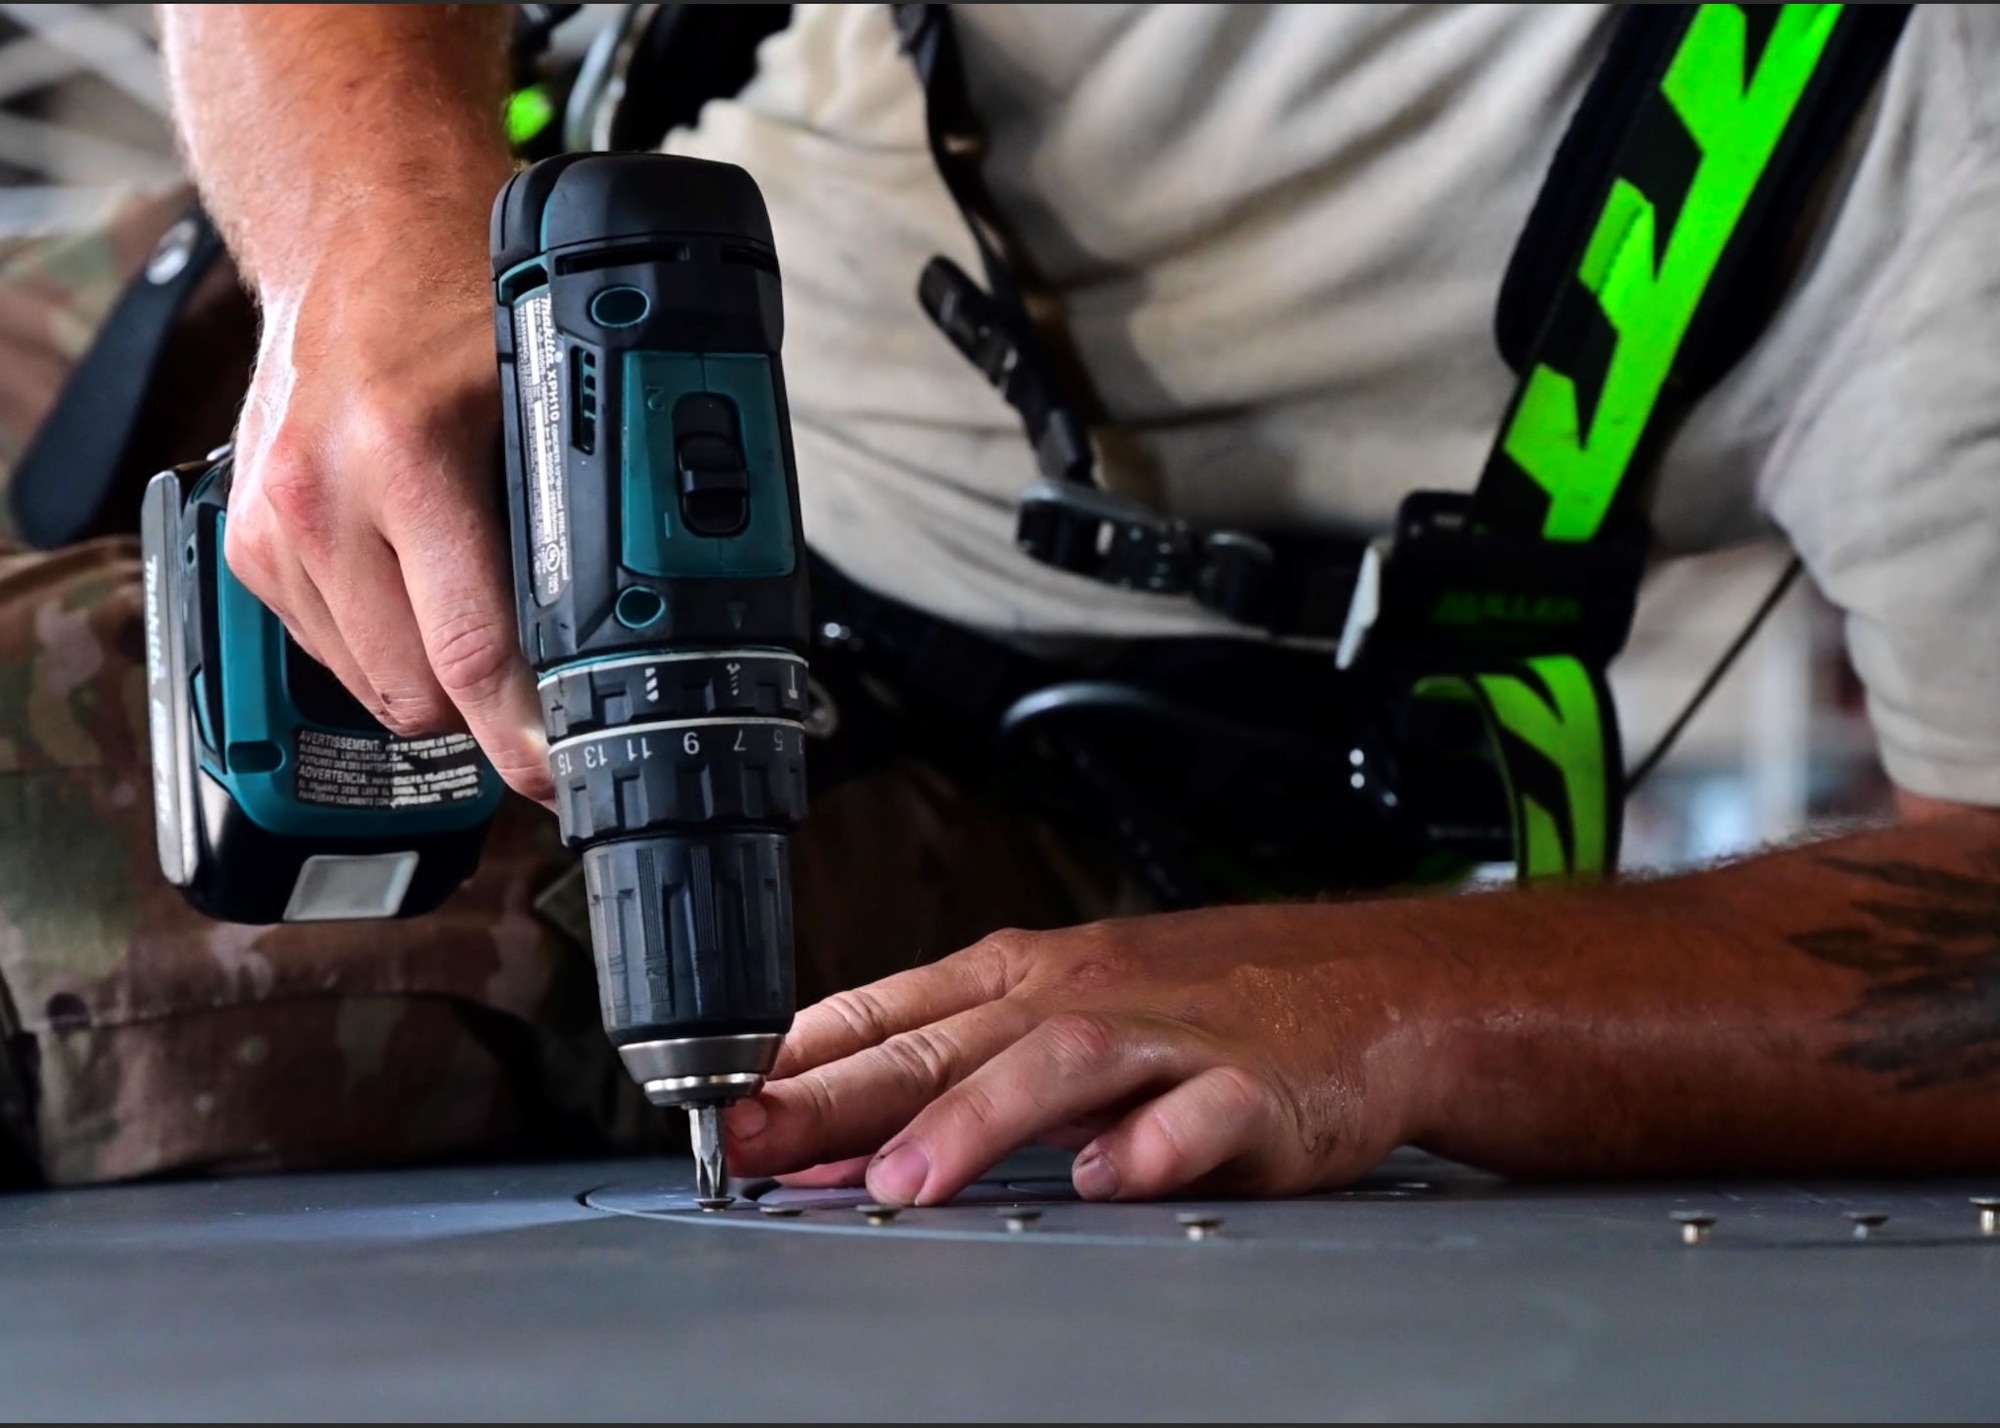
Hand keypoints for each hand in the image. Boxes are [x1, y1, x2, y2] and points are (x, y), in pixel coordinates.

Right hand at [223, 239, 552, 802]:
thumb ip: (569, 505)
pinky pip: (329, 650)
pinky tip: (418, 591)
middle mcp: (319, 501)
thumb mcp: (545, 388)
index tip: (559, 774)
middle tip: (543, 694)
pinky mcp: (247, 544)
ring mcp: (271, 527)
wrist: (353, 234)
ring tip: (479, 622)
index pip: (471, 653)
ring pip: (371, 686)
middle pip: (416, 694)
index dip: (523, 736)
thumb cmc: (458, 295)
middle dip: (485, 711)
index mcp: (404, 459)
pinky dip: (383, 646)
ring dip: (431, 681)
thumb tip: (626, 626)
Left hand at [724, 904, 1456, 1203]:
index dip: (804, 1055)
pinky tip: (1109, 1178)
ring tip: (902, 1185)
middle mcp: (1085, 994)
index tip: (725, 1101)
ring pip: (1057, 1066)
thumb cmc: (1209, 1001)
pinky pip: (1200, 1113)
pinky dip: (1152, 1143)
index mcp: (1029, 976)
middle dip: (844, 1093)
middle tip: (761, 1142)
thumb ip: (957, 1074)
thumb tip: (835, 1146)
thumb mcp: (1070, 1012)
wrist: (1373, 982)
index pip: (895, 1007)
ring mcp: (1170, 1035)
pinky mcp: (1257, 1085)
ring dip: (974, 1122)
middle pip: (948, 1039)